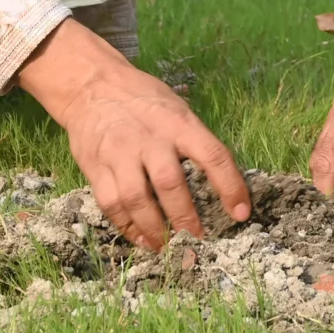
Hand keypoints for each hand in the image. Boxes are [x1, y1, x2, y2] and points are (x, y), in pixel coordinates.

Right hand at [16, 20, 251, 249]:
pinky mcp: (95, 167)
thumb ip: (193, 140)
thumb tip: (221, 181)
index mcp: (179, 123)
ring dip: (154, 229)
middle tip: (197, 238)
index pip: (213, 155)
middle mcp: (150, 138)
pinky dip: (127, 227)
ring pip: (137, 199)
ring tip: (166, 246)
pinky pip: (111, 204)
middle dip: (185, 218)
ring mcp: (120, 153)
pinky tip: (140, 238)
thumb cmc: (144, 99)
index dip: (231, 187)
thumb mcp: (176, 109)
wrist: (92, 86)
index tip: (241, 214)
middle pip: (170, 184)